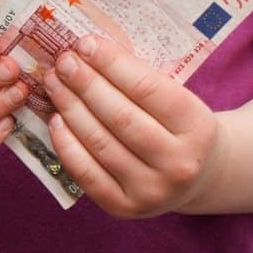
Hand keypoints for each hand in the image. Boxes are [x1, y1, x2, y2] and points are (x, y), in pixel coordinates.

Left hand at [39, 32, 225, 218]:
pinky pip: (87, 173)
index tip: (85, 44)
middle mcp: (179, 163)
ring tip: (54, 83)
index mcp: (198, 126)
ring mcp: (151, 190)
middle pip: (120, 116)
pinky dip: (66, 144)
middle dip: (86, 84)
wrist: (198, 176)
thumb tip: (88, 51)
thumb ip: (141, 79)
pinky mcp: (125, 208)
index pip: (147, 89)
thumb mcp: (179, 98)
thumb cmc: (180, 126)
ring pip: (100, 143)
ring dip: (70, 108)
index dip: (112, 64)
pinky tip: (56, 119)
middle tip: (63, 61)